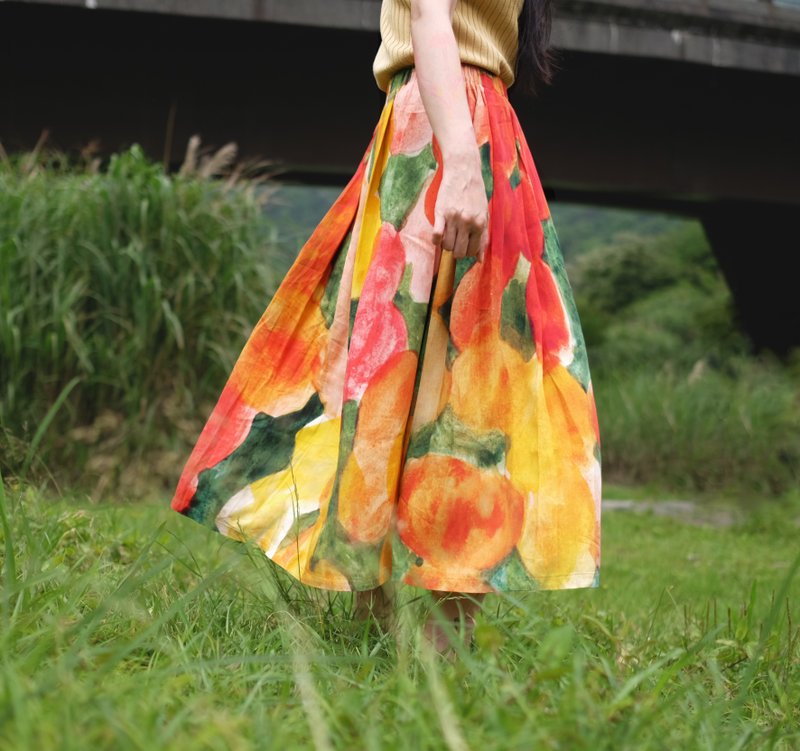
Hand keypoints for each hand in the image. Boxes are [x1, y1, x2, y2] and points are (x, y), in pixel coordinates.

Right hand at [432, 148, 488, 262]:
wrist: (463, 171)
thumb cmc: (475, 193)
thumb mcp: (484, 214)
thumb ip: (483, 237)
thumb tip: (480, 259)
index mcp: (480, 224)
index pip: (473, 252)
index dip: (468, 253)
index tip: (464, 247)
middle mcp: (467, 222)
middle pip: (459, 252)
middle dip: (456, 252)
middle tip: (455, 243)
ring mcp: (454, 218)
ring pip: (447, 246)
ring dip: (446, 245)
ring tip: (448, 236)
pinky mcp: (441, 213)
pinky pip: (436, 235)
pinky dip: (436, 240)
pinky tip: (438, 235)